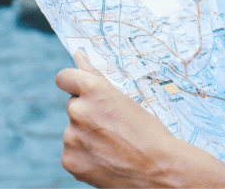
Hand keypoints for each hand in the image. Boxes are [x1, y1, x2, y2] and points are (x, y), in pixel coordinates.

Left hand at [55, 50, 224, 187]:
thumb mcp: (125, 98)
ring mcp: (71, 137)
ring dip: (87, 137)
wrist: (159, 170)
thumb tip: (78, 54)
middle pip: (74, 107)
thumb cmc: (148, 132)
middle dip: (88, 114)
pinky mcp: (69, 160)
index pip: (65, 77)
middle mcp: (78, 110)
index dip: (72, 83)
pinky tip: (106, 160)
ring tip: (114, 147)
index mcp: (93, 90)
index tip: (80, 90)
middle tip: (113, 128)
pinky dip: (85, 156)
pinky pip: (72, 152)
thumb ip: (95, 76)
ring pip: (74, 131)